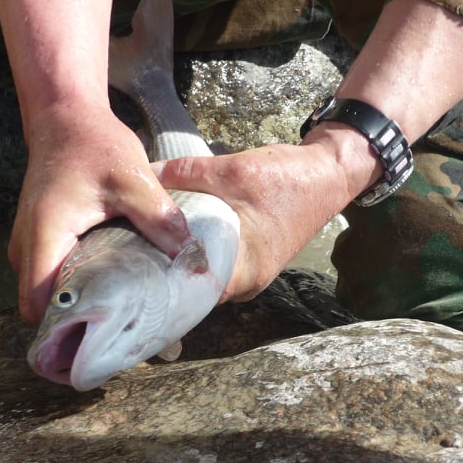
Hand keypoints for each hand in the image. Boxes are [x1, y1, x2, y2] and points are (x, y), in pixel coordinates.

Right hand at [9, 104, 192, 323]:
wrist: (66, 121)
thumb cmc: (94, 146)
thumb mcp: (133, 179)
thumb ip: (160, 218)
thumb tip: (190, 256)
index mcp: (45, 235)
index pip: (39, 304)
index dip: (65, 327)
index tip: (101, 336)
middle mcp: (27, 247)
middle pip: (42, 308)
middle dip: (75, 324)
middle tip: (119, 329)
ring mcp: (28, 246)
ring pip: (45, 296)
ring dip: (76, 306)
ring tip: (118, 310)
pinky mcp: (38, 243)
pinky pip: (51, 279)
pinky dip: (75, 288)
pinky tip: (109, 285)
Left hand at [153, 140, 364, 301]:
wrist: (330, 173)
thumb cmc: (289, 179)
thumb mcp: (234, 169)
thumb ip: (187, 173)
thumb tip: (145, 173)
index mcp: (245, 271)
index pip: (192, 293)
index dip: (161, 280)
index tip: (132, 266)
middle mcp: (249, 282)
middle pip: (197, 286)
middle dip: (167, 268)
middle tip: (132, 249)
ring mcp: (254, 273)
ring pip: (208, 274)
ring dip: (184, 259)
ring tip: (148, 241)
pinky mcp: (255, 260)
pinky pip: (220, 263)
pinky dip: (202, 251)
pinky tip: (179, 234)